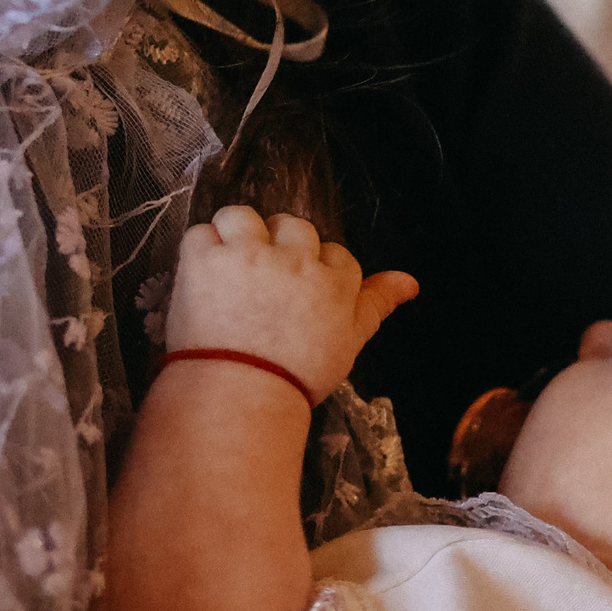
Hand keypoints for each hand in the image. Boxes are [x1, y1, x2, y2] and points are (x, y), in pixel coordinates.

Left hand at [163, 207, 417, 401]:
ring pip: (244, 217)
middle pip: (293, 227)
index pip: (335, 253)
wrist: (241, 392)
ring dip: (238, 234)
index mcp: (333, 280)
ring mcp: (247, 255)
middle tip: (266, 279)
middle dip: (281, 245)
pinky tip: (205, 275)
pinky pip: (201, 232)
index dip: (318, 269)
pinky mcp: (203, 260)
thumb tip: (410, 281)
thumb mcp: (350, 341)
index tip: (302, 292)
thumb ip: (377, 303)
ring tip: (232, 264)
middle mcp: (294, 259)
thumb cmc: (300, 375)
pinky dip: (202, 249)